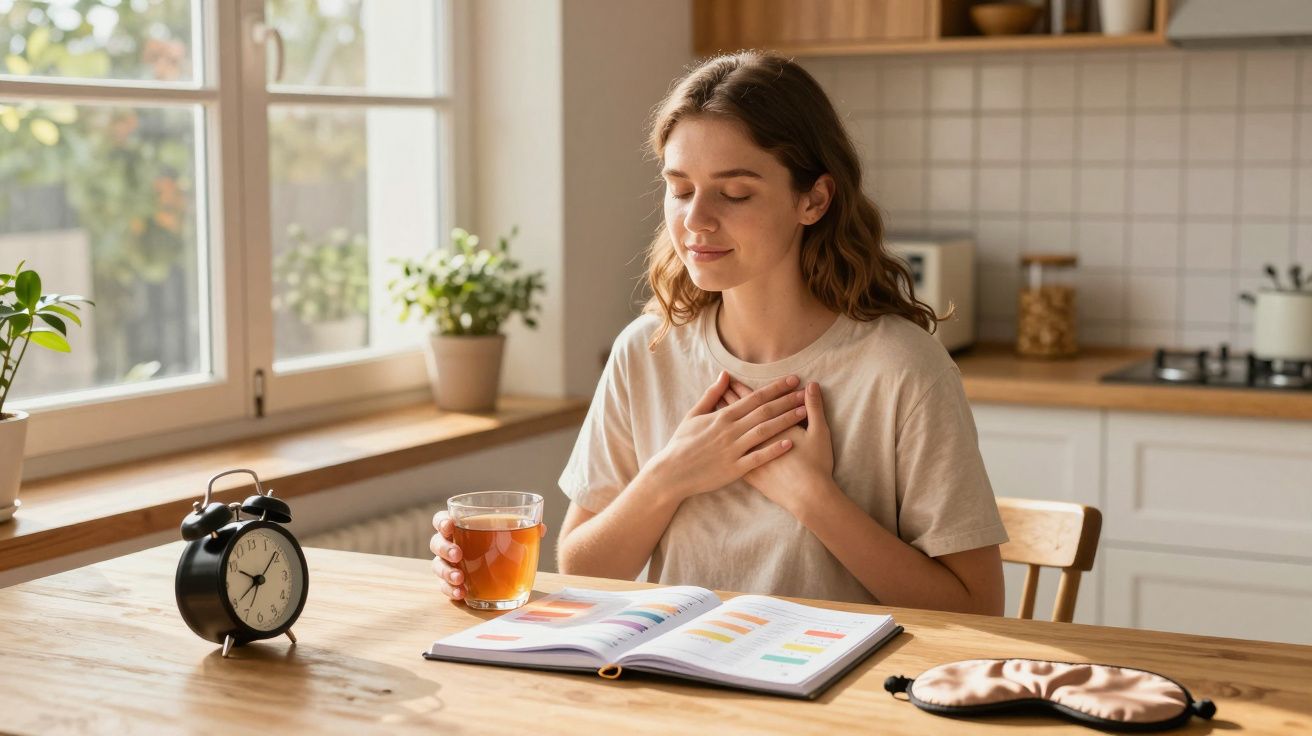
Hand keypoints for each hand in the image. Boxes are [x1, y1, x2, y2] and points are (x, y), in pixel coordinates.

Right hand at [430, 510, 547, 600]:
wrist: (509, 571)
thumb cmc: (506, 544)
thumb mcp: (517, 535)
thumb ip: (526, 529)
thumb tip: (541, 528)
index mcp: (463, 526)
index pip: (443, 519)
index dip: (442, 521)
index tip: (450, 525)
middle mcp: (452, 544)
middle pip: (437, 543)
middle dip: (445, 548)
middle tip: (458, 554)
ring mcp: (450, 565)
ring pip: (438, 566)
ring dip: (447, 572)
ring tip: (460, 578)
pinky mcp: (453, 583)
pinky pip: (445, 587)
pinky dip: (451, 590)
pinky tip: (462, 593)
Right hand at [647, 371, 806, 500]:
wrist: (671, 472)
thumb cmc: (682, 443)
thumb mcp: (693, 415)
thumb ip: (711, 395)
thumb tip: (725, 375)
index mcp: (722, 416)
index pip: (754, 398)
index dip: (775, 388)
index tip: (792, 380)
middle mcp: (730, 430)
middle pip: (764, 411)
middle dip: (786, 400)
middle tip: (805, 392)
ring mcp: (733, 449)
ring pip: (764, 431)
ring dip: (785, 420)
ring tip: (804, 412)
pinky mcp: (734, 469)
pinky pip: (758, 458)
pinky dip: (774, 450)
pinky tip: (790, 444)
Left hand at [722, 379, 835, 517]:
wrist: (807, 497)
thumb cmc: (816, 465)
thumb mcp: (819, 432)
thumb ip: (814, 407)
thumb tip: (812, 385)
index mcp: (771, 426)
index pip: (753, 403)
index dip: (743, 390)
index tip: (731, 379)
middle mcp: (756, 439)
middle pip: (737, 415)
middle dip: (728, 400)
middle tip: (717, 389)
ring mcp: (749, 458)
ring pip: (731, 434)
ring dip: (722, 420)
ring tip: (713, 409)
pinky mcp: (748, 473)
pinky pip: (731, 455)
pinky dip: (725, 444)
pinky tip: (718, 441)